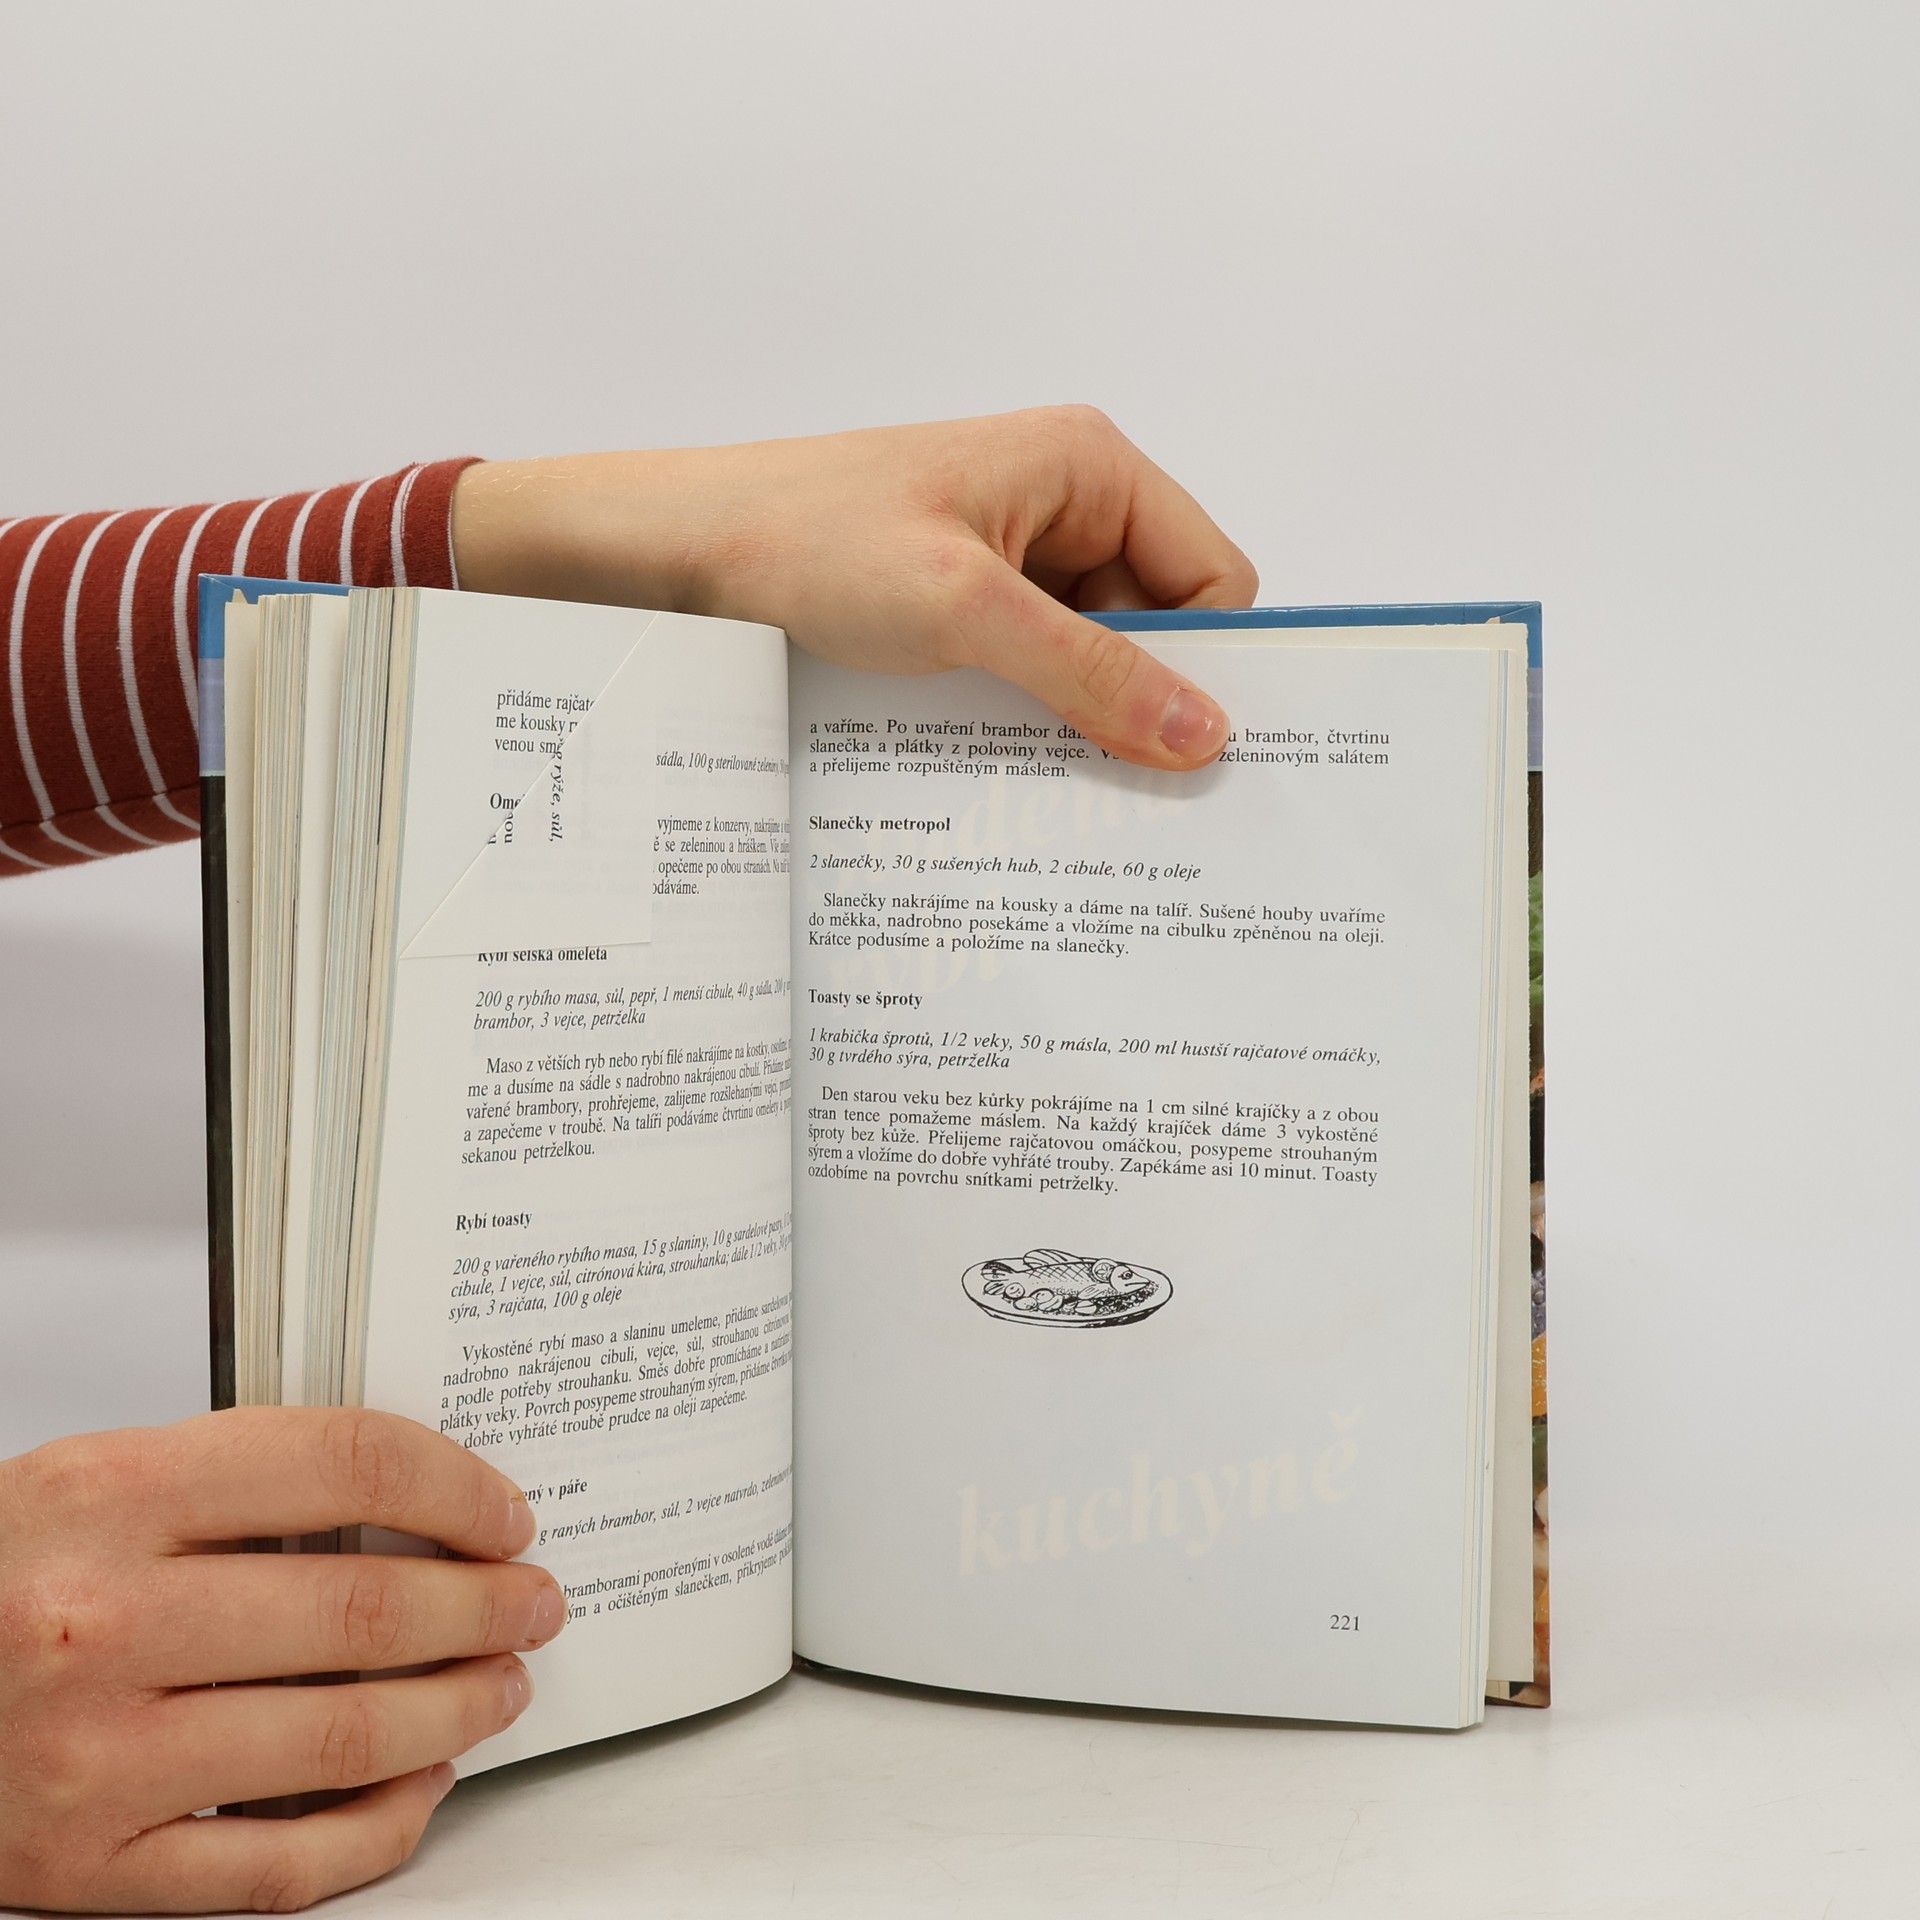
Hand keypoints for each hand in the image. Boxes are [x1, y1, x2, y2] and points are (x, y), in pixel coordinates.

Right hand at [0, 1408, 566, 1913]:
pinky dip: (377, 1827)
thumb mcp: (95, 1485)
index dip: (453, 1488)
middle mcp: (97, 1622)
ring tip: (501, 1685)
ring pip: (342, 1739)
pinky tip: (422, 1786)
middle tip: (533, 1603)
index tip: (504, 1513)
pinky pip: (275, 1865)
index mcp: (106, 1494)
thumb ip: (240, 1484)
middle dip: (484, 1607)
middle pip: (361, 1611)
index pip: (342, 1464)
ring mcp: (94, 1757)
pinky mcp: (85, 1871)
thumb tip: (414, 1510)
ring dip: (456, 1710)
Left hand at [452, 406, 1256, 768]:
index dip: (1211, 665)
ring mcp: (1013, 557)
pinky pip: (1034, 670)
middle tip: (1126, 788)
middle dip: (1145, 700)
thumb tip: (1204, 735)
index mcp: (1089, 466)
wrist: (674, 555)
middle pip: (1162, 624)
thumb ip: (1093, 672)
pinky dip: (1028, 716)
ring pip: (1096, 658)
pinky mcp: (965, 604)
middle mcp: (1064, 504)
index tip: (1194, 754)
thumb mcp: (965, 611)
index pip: (1215, 578)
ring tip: (1045, 775)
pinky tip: (998, 758)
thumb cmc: (806, 541)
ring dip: (1078, 717)